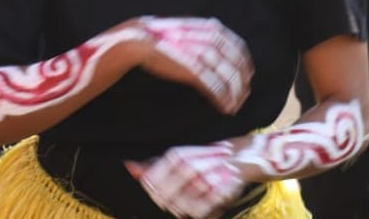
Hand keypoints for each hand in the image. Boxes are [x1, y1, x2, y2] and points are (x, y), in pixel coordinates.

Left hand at [126, 142, 245, 218]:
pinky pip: (197, 212)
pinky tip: (195, 207)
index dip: (152, 190)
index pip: (151, 182)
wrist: (239, 158)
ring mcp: (204, 181)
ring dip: (180, 207)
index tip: (156, 190)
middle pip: (163, 196)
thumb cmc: (204, 159)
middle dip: (165, 200)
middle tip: (172, 197)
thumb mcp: (178, 158)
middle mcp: (189, 167)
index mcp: (177, 157)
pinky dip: (194, 212)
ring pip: (179, 206)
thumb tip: (129, 166)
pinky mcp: (218, 194)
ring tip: (186, 200)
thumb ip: (153, 165)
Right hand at [133, 17, 252, 114]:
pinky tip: (225, 107)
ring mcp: (202, 56)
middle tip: (243, 95)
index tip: (247, 74)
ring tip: (234, 106)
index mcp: (210, 28)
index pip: (238, 47)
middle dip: (242, 82)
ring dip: (235, 94)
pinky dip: (222, 98)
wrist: (139, 40)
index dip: (244, 62)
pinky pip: (214, 87)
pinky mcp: (192, 71)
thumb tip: (217, 45)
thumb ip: (204, 35)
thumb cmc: (161, 36)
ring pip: (229, 78)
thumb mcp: (188, 29)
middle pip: (237, 64)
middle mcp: (210, 40)